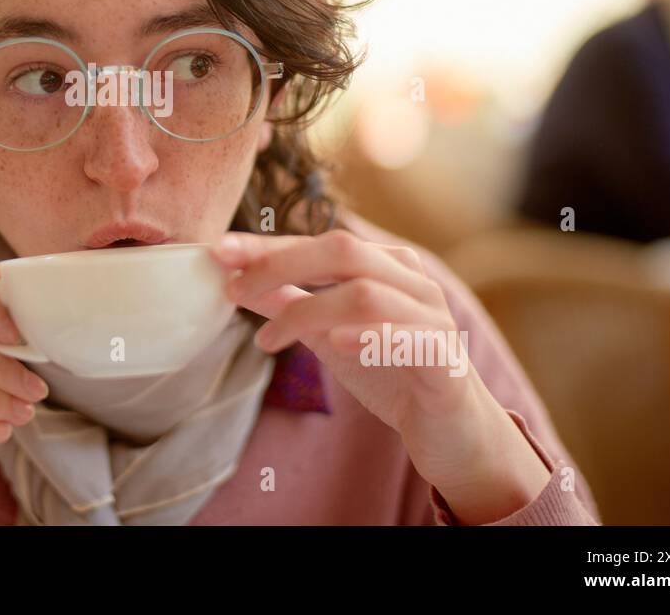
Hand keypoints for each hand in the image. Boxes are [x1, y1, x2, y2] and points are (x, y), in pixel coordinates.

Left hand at [211, 229, 550, 523]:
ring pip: (365, 292)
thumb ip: (289, 304)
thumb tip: (236, 280)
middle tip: (234, 291)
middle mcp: (411, 280)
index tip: (219, 251)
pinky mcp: (443, 358)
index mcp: (385, 265)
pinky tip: (334, 342)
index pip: (319, 241)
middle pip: (342, 250)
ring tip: (267, 341)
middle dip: (281, 265)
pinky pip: (407, 336)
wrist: (450, 429)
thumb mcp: (328, 335)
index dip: (268, 244)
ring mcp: (432, 316)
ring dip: (306, 311)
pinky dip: (367, 335)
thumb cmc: (390, 371)